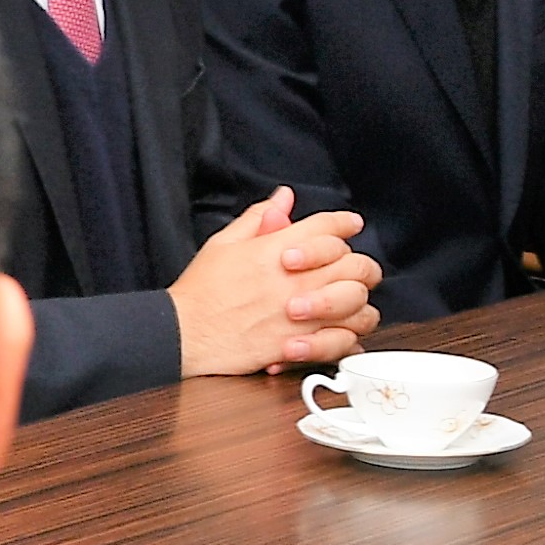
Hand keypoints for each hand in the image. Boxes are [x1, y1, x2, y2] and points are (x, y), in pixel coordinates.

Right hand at [172, 186, 382, 375]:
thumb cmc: (201, 291)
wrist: (185, 334)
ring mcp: (303, 315)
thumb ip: (259, 218)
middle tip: (351, 266)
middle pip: (356, 264)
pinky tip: (337, 332)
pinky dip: (347, 338)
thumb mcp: (225, 243)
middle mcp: (298, 280)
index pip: (330, 226)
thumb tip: (282, 198)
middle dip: (360, 263)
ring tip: (345, 303)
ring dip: (357, 301)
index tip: (349, 225)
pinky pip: (344, 341)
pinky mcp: (301, 345)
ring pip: (359, 304)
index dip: (344, 223)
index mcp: (280, 249)